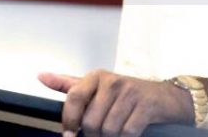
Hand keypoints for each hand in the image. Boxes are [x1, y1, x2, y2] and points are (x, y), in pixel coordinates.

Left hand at [38, 69, 193, 136]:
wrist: (165, 97)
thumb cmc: (127, 93)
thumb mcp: (96, 86)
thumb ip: (69, 84)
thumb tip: (42, 76)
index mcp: (96, 76)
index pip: (74, 98)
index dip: (70, 121)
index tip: (71, 134)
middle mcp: (112, 81)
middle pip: (91, 121)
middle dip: (94, 134)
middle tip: (101, 133)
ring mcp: (130, 92)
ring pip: (108, 130)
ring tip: (116, 131)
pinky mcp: (146, 106)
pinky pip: (127, 132)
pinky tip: (129, 131)